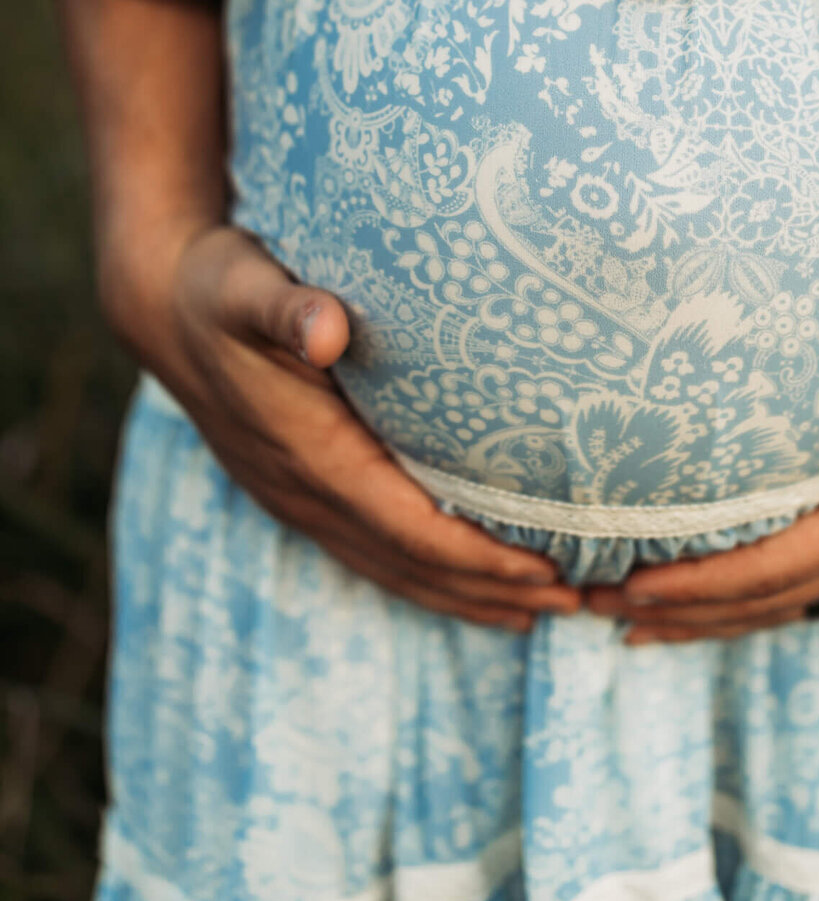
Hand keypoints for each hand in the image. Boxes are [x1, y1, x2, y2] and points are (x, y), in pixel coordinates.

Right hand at [106, 219, 581, 630]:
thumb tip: (323, 327)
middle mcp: (305, 490)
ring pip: (390, 567)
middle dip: (489, 591)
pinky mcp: (299, 489)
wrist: (164, 303)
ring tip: (535, 613)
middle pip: (409, 565)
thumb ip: (289, 307)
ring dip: (463, 595)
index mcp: (310, 453)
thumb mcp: (249, 286)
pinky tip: (464, 582)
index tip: (543, 572)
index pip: (407, 526)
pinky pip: (370, 550)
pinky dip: (424, 574)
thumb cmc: (220, 288)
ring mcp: (297, 497)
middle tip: (573, 607)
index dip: (477, 558)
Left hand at [585, 272, 818, 643]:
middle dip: (675, 611)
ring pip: (772, 601)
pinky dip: (734, 596)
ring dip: (697, 615)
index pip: (776, 566)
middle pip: (760, 599)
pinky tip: (691, 595)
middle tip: (586, 606)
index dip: (702, 583)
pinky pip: (789, 583)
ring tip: (615, 619)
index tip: (631, 588)